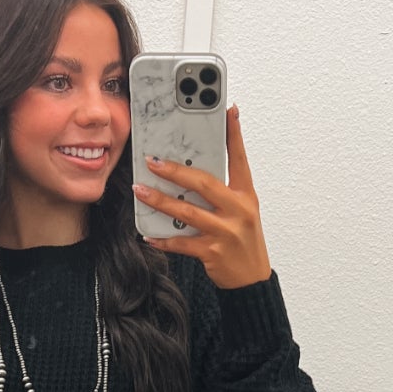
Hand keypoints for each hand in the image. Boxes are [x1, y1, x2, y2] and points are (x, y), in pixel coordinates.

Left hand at [133, 105, 271, 288]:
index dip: (234, 134)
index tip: (228, 111)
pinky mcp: (212, 252)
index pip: (240, 159)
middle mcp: (238, 210)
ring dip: (160, 200)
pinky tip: (149, 233)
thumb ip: (223, 192)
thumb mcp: (242, 212)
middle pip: (204, 183)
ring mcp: (225, 232)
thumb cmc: (244, 242)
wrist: (252, 280)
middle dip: (175, 170)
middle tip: (153, 161)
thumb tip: (192, 173)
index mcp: (246, 196)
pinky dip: (163, 239)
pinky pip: (181, 243)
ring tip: (140, 190)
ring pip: (187, 212)